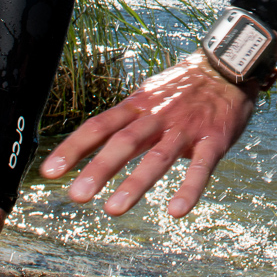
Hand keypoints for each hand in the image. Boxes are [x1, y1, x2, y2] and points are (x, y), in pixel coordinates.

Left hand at [41, 52, 256, 218]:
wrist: (227, 66)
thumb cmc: (183, 87)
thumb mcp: (148, 95)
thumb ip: (125, 121)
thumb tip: (92, 144)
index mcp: (137, 106)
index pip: (99, 125)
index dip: (74, 148)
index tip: (49, 171)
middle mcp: (157, 116)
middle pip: (124, 141)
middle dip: (99, 168)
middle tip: (76, 196)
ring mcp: (186, 128)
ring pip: (157, 156)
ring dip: (135, 183)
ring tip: (113, 209)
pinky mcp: (214, 139)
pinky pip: (201, 166)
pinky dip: (189, 188)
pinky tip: (177, 210)